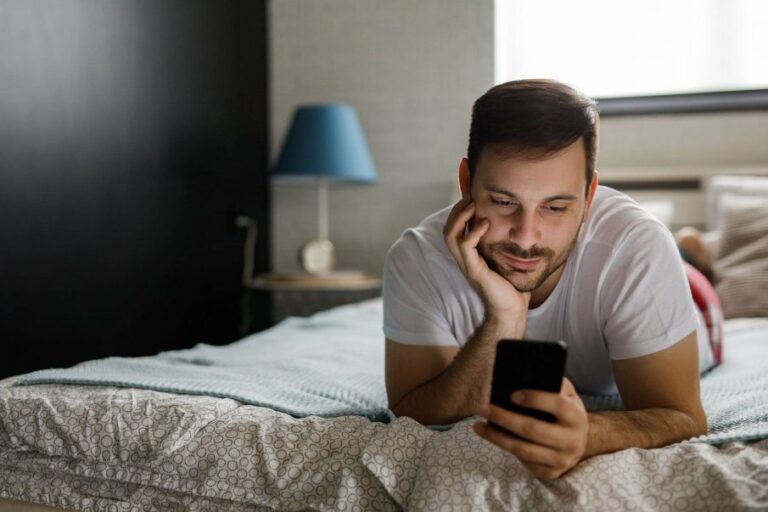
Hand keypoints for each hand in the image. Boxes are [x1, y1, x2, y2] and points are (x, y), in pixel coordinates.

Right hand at [443, 198, 529, 323]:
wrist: (510, 309)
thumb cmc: (510, 286)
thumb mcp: (505, 259)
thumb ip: (503, 244)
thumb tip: (516, 227)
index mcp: (469, 256)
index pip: (454, 230)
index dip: (459, 213)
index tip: (471, 198)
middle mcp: (464, 259)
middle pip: (447, 230)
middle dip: (456, 211)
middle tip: (469, 198)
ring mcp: (467, 265)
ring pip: (450, 236)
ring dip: (460, 218)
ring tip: (472, 205)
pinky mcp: (474, 270)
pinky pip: (465, 247)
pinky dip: (473, 232)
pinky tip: (485, 223)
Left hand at [473, 377, 587, 479]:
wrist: (580, 441)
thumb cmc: (566, 411)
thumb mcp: (566, 394)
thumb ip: (551, 383)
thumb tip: (523, 375)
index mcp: (577, 416)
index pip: (557, 405)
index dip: (535, 399)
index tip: (512, 394)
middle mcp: (572, 440)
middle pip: (533, 430)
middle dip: (504, 418)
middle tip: (483, 408)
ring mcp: (562, 460)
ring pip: (524, 450)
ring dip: (497, 438)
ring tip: (478, 426)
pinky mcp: (551, 473)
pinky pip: (524, 462)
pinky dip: (507, 449)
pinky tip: (494, 438)